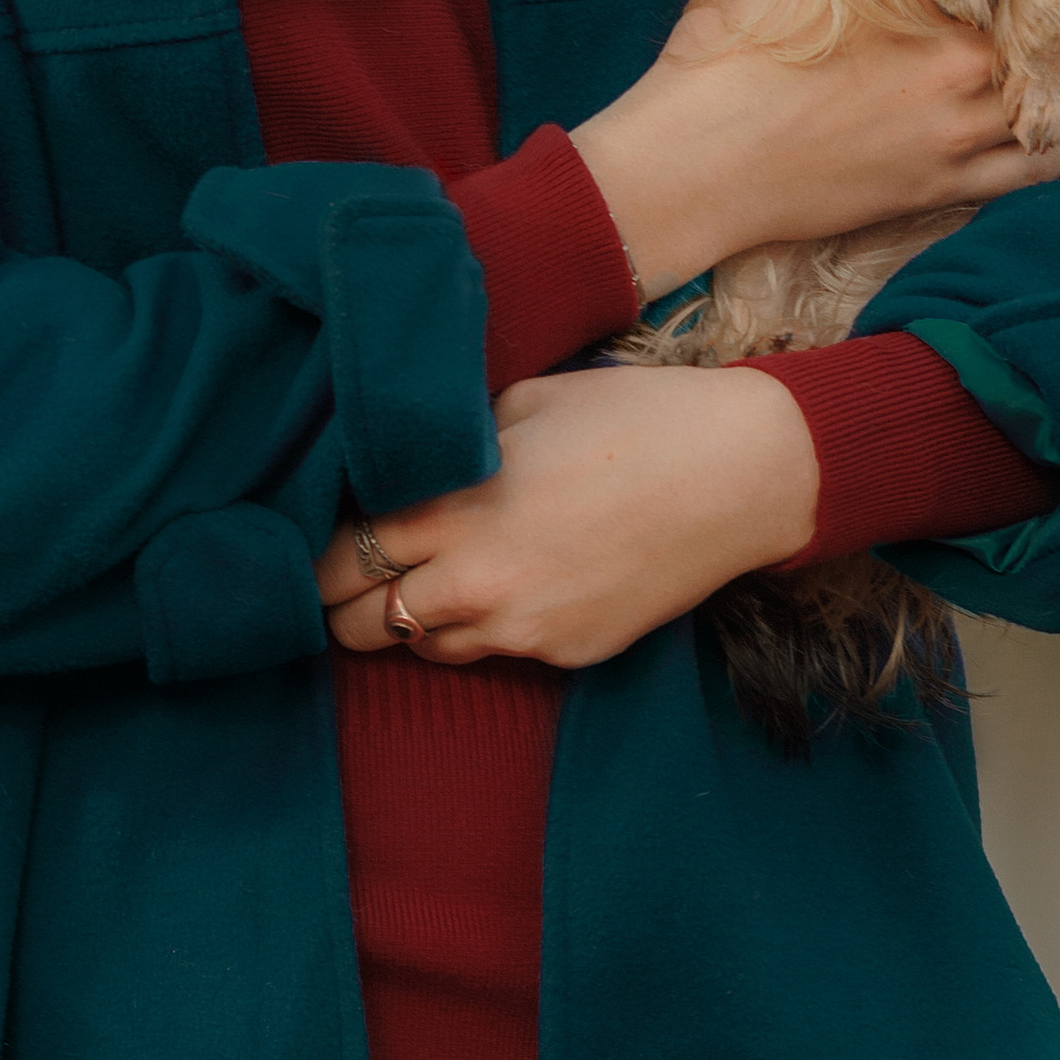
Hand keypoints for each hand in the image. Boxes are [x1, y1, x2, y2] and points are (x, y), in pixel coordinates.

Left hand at [317, 366, 819, 667]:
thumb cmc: (632, 419)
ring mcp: (522, 631)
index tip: (323, 534)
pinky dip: (481, 628)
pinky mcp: (565, 655)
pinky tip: (508, 583)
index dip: (319, 550)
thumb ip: (448, 444)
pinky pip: (492, 654)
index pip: (335, 559)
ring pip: (420, 649)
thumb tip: (401, 460)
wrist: (739, 475)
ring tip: (432, 576)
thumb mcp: (522, 404)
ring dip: (411, 619)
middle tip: (353, 571)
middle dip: (343, 600)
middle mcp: (474, 585)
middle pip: (357, 624)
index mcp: (452, 513)